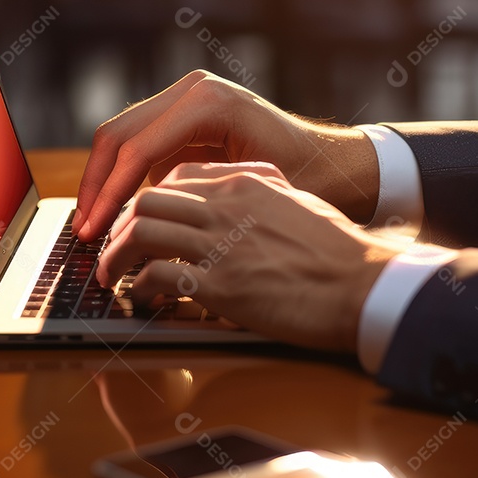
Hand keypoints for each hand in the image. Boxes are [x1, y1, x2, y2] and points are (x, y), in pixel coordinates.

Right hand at [75, 71, 378, 241]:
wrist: (336, 164)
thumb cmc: (308, 179)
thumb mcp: (253, 189)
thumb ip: (197, 197)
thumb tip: (142, 224)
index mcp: (209, 102)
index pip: (137, 147)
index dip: (109, 192)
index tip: (94, 231)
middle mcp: (193, 91)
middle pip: (118, 134)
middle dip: (96, 185)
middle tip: (83, 231)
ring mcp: (187, 99)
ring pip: (122, 138)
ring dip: (104, 182)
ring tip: (92, 228)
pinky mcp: (184, 117)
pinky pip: (141, 145)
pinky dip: (124, 178)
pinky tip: (118, 215)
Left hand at [96, 162, 407, 352]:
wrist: (364, 284)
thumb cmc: (340, 251)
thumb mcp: (300, 202)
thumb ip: (266, 192)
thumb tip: (244, 192)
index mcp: (247, 183)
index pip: (177, 176)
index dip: (151, 198)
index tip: (144, 219)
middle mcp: (227, 206)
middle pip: (149, 199)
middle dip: (122, 223)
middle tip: (116, 247)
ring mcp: (222, 245)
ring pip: (142, 231)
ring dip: (117, 254)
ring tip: (113, 274)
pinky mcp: (221, 286)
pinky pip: (157, 277)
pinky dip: (140, 289)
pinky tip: (145, 301)